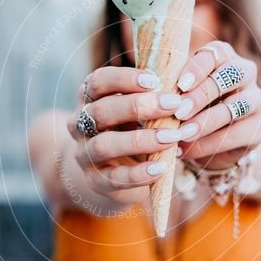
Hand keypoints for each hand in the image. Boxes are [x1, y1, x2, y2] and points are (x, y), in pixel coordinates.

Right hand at [66, 66, 198, 202]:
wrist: (117, 173)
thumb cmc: (133, 130)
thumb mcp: (139, 111)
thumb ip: (152, 98)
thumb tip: (180, 87)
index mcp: (90, 99)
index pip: (98, 82)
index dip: (123, 79)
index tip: (154, 80)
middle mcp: (80, 125)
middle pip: (100, 111)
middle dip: (138, 106)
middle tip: (173, 105)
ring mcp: (84, 154)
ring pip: (104, 145)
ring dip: (141, 140)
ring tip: (172, 137)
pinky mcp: (95, 181)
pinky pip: (114, 177)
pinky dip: (139, 173)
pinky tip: (161, 167)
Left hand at [172, 40, 260, 169]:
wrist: (215, 140)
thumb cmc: (189, 109)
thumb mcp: (179, 95)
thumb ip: (172, 91)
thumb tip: (152, 97)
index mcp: (223, 57)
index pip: (216, 53)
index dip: (198, 68)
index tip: (180, 85)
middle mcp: (245, 72)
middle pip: (230, 76)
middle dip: (202, 95)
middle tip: (178, 112)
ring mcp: (256, 98)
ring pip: (235, 106)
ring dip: (206, 121)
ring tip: (182, 134)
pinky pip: (237, 133)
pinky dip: (210, 143)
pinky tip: (189, 150)